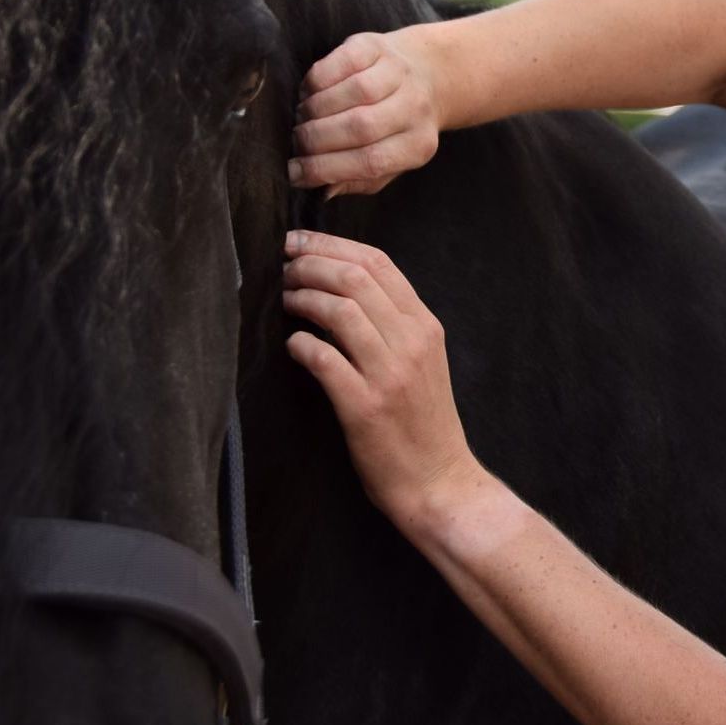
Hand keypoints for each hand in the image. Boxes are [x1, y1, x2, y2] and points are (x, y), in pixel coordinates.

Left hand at [281, 231, 480, 530]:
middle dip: (311, 263)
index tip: (302, 242)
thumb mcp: (424, 361)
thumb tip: (344, 288)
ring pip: (340, 310)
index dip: (333, 245)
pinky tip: (293, 346)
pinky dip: (301, 344)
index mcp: (426, 327)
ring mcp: (390, 374)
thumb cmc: (424, 423)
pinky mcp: (365, 406)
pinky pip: (324, 359)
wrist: (440, 481)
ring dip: (303, 297)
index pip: (379, 263)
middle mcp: (412, 343)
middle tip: (285, 266)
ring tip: (285, 300)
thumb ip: (394, 325)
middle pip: (356, 278)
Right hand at [290, 30, 440, 196]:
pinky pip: (342, 63)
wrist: (428, 74)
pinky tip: (309, 93)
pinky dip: (317, 80)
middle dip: (316, 139)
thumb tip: (323, 190)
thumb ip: (361, 180)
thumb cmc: (399, 127)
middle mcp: (414, 108)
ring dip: (315, 110)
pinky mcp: (378, 47)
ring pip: (352, 94)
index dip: (325, 169)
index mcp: (418, 145)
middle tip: (294, 143)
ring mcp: (398, 74)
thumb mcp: (391, 161)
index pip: (370, 162)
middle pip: (360, 128)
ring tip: (301, 118)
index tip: (294, 173)